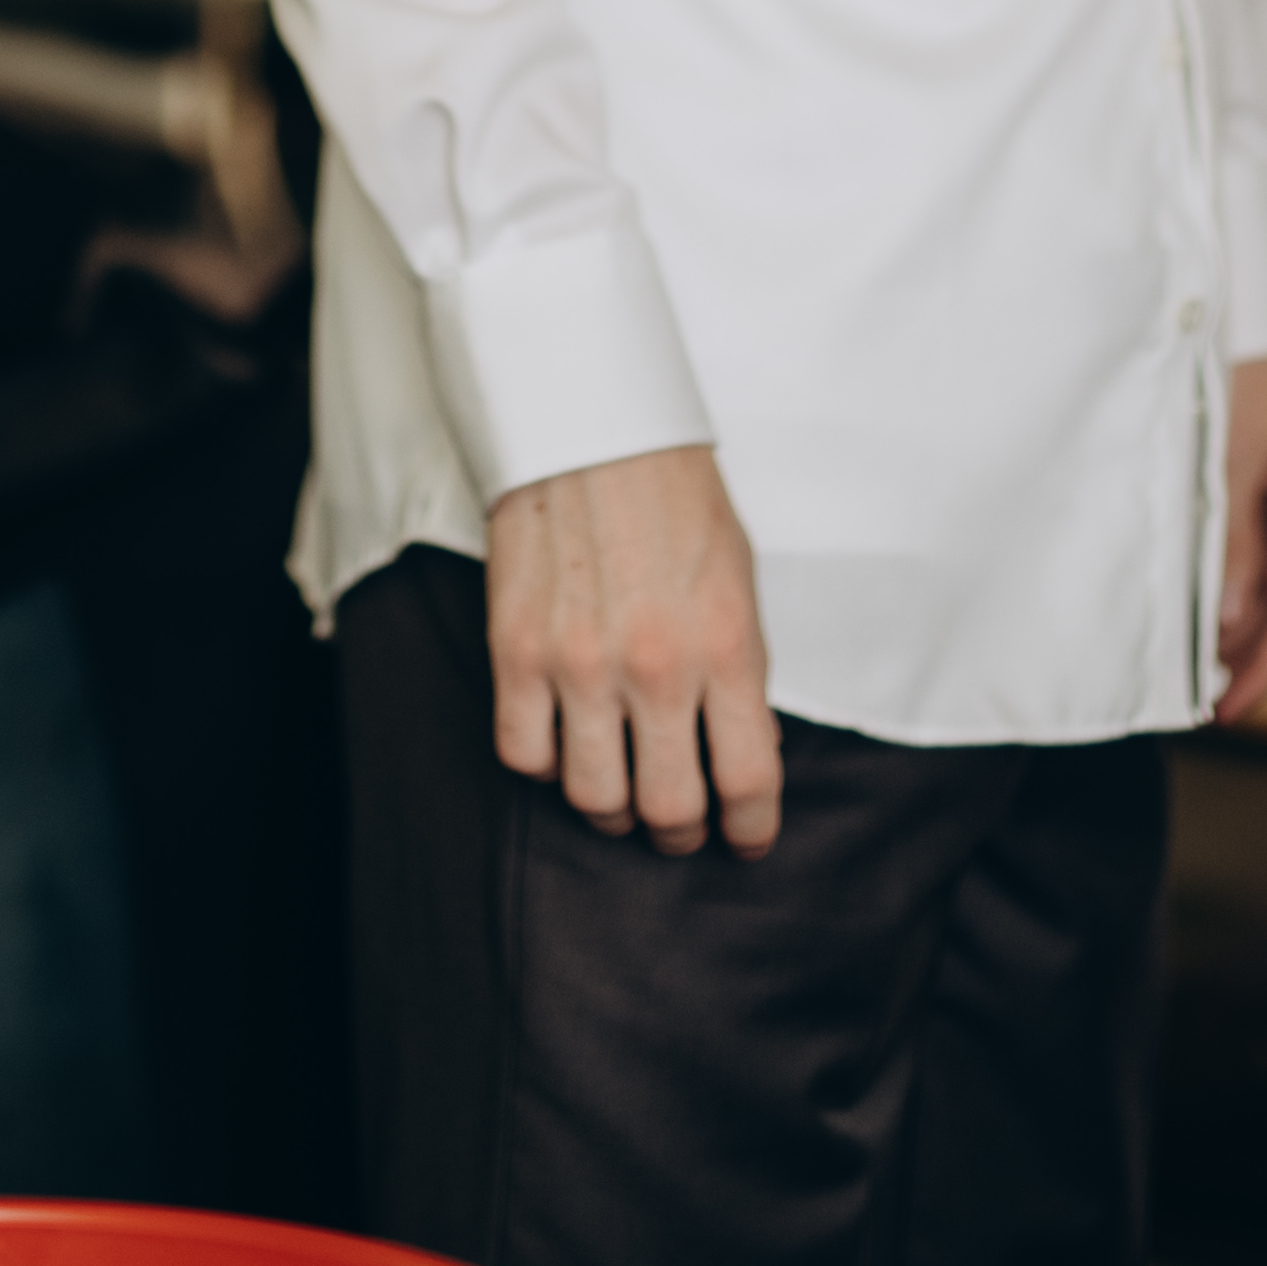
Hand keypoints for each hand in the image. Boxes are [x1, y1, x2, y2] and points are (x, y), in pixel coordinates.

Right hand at [485, 443, 783, 854]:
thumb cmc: (674, 499)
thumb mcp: (738, 581)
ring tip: (620, 794)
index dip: (750, 829)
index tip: (746, 839)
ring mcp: (579, 664)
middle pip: (669, 810)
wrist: (590, 426)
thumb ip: (742, 672)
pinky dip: (545, 766)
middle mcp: (655, 666)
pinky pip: (523, 756)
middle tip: (680, 826)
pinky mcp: (516, 651)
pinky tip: (562, 745)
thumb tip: (746, 751)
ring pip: (592, 797)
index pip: (748, 781)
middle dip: (681, 834)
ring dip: (612, 809)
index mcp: (727, 646)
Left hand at [1215, 351, 1266, 718]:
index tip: (1226, 709)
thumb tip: (1232, 619)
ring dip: (1242, 616)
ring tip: (1187, 644)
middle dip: (1254, 652)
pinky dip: (1238, 577)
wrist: (1255, 294)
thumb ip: (1233, 541)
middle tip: (1198, 688)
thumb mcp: (1230, 456)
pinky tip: (1200, 588)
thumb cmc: (1245, 364)